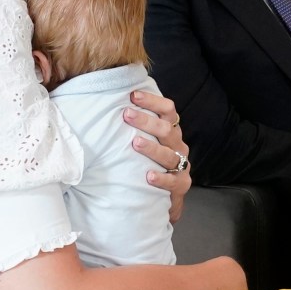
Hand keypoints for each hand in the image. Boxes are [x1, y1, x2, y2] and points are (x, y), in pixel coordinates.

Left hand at [124, 90, 190, 222]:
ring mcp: (181, 165)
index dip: (152, 101)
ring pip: (168, 154)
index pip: (168, 110)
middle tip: (127, 114)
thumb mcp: (148, 140)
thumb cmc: (151, 162)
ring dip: (152, 148)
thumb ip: (135, 127)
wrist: (167, 194)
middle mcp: (177, 145)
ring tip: (136, 142)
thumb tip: (109, 107)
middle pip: (166, 129)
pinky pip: (172, 180)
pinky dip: (161, 178)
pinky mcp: (180, 184)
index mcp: (171, 131)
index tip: (133, 95)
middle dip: (146, 121)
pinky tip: (149, 176)